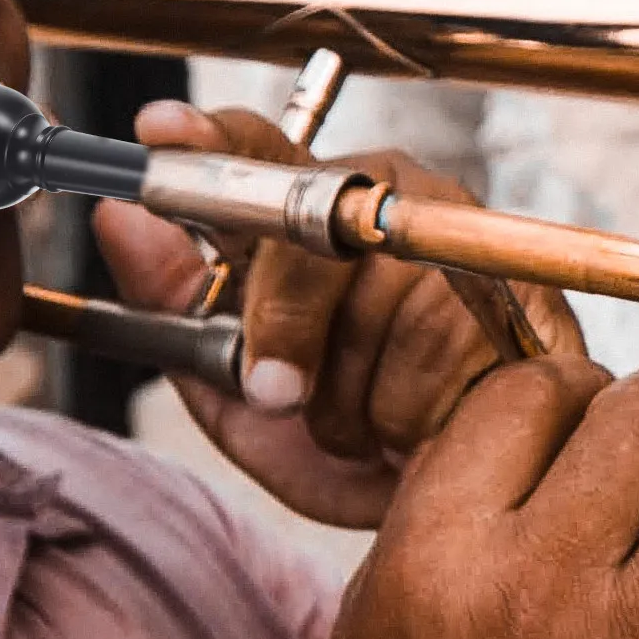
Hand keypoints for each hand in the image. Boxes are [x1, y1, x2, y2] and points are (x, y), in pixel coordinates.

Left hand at [93, 102, 585, 527]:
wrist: (437, 506)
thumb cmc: (333, 428)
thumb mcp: (231, 376)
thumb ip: (174, 301)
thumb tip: (117, 216)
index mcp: (306, 206)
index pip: (255, 150)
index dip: (209, 138)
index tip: (157, 132)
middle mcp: (384, 198)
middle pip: (312, 232)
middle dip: (284, 328)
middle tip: (279, 392)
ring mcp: (459, 238)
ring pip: (379, 307)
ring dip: (352, 395)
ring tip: (367, 417)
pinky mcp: (521, 297)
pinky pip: (441, 356)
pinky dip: (409, 416)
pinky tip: (418, 426)